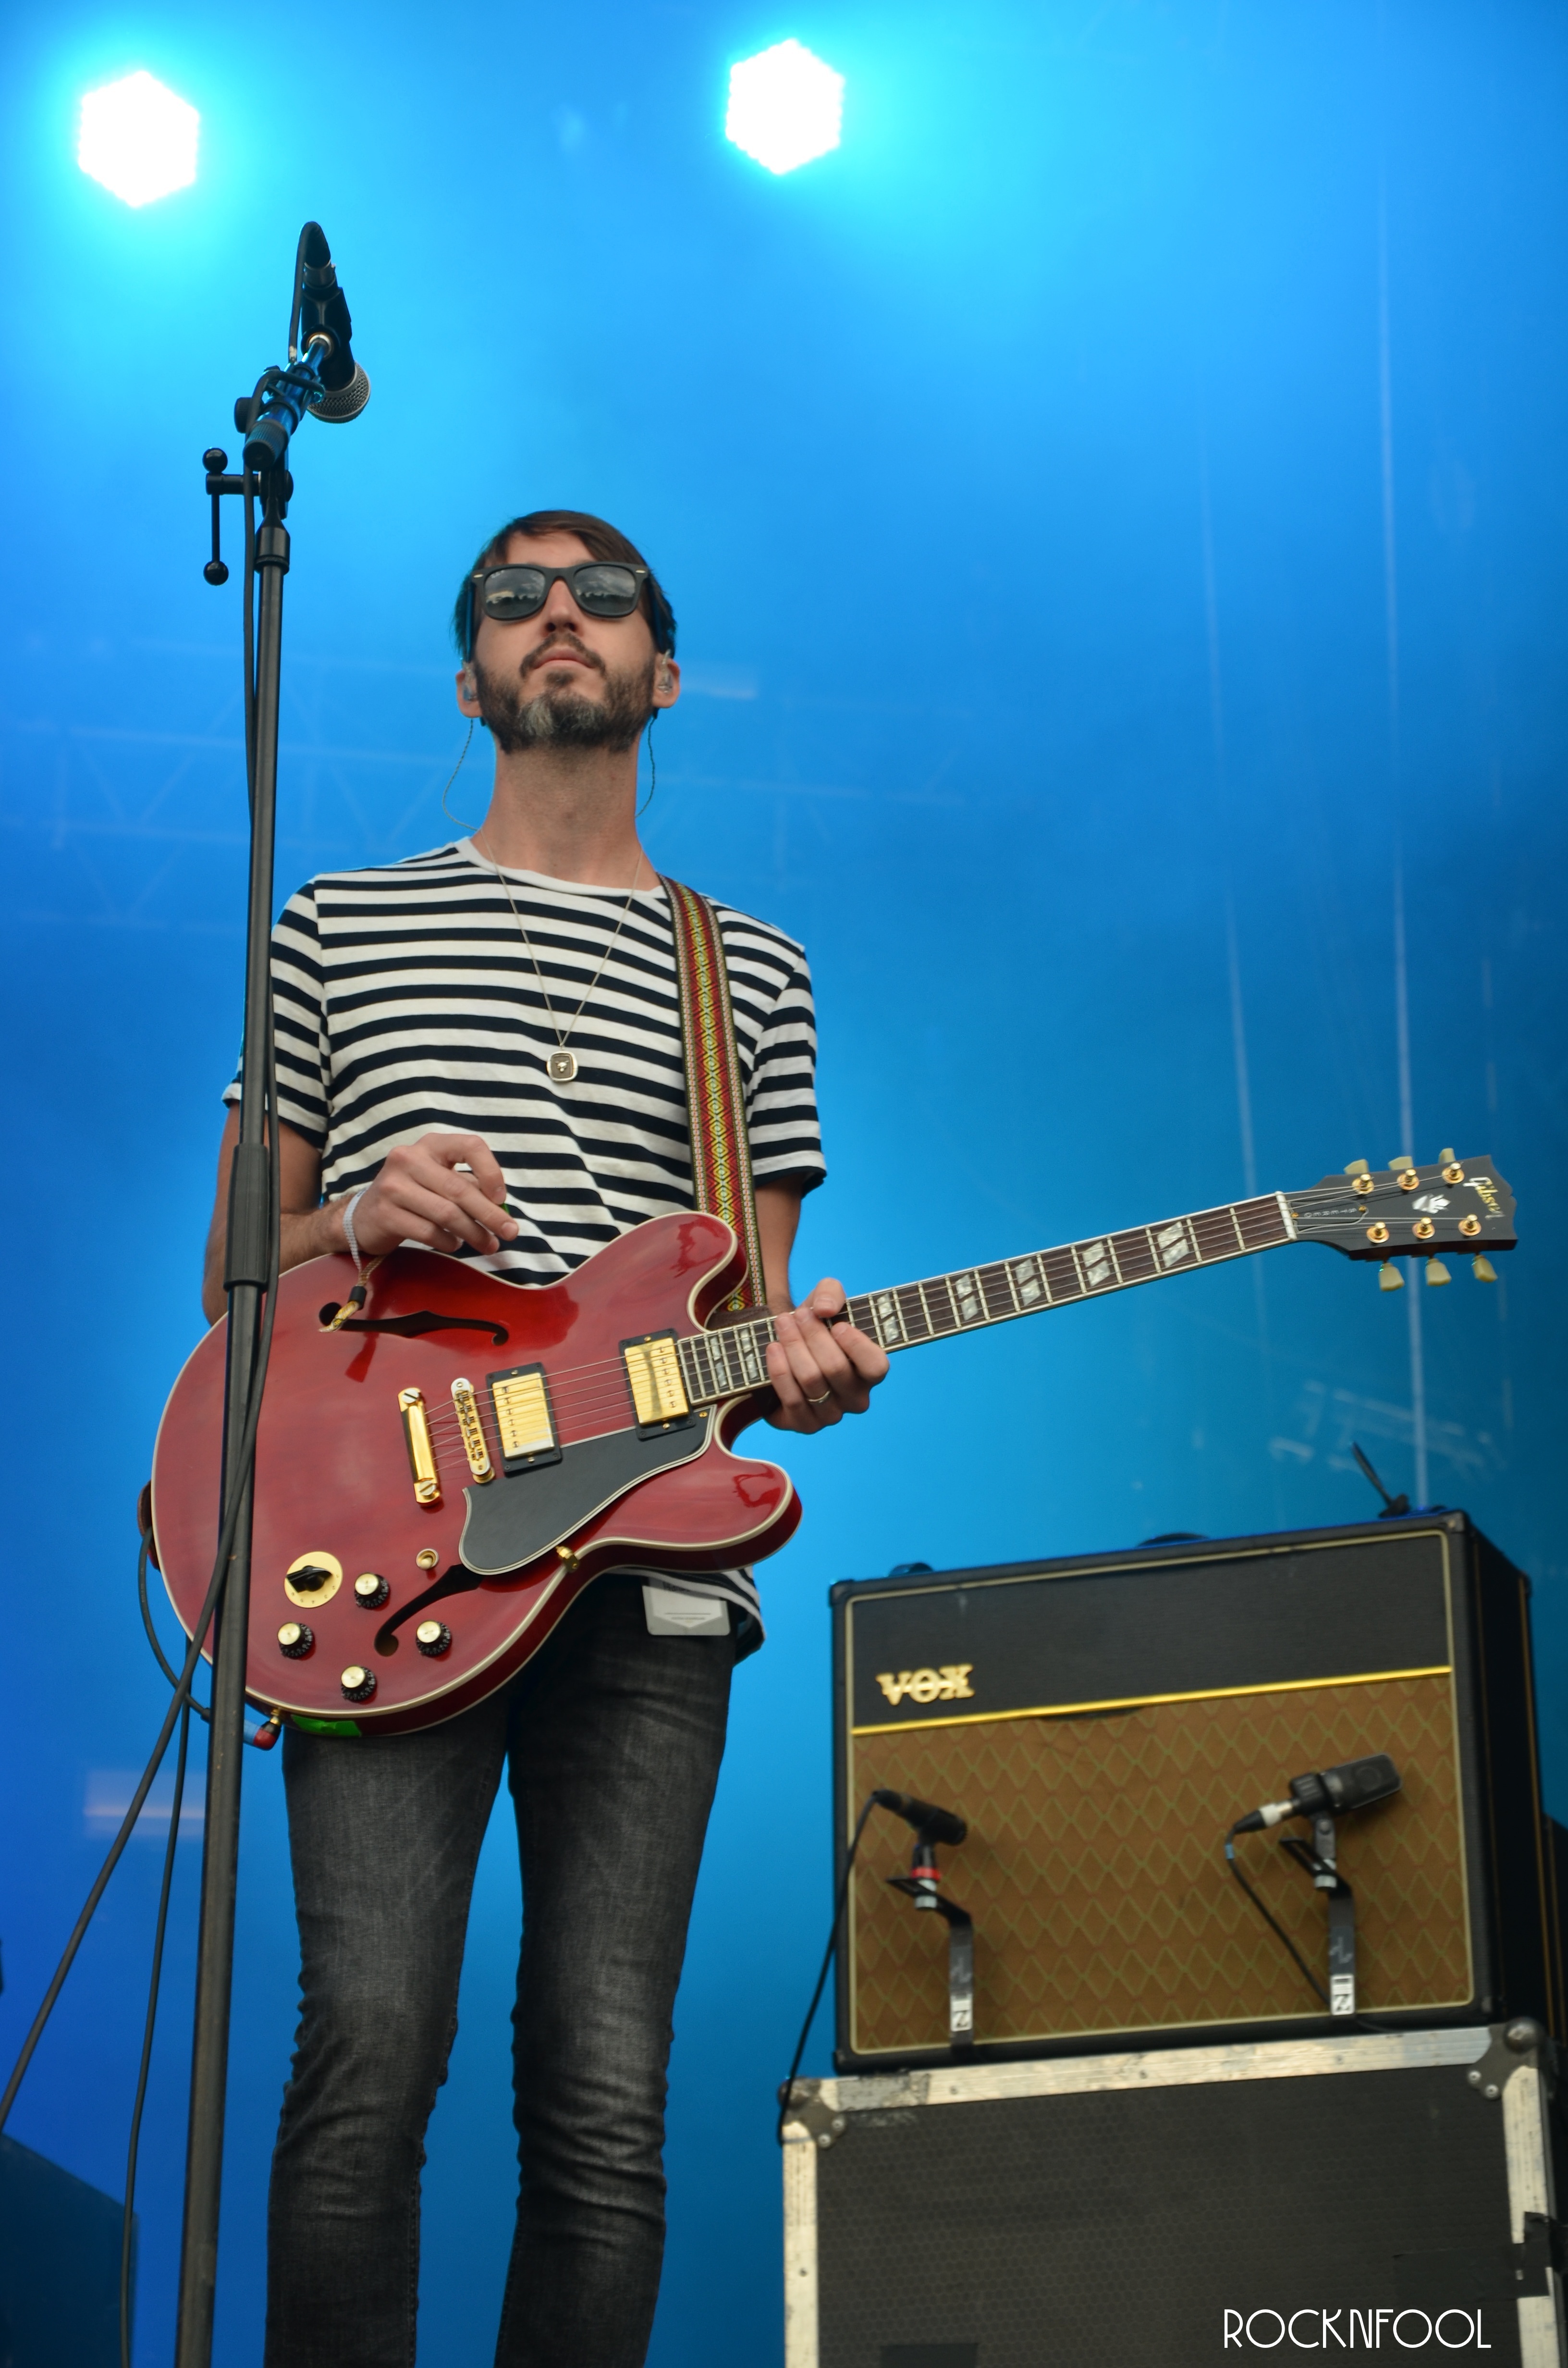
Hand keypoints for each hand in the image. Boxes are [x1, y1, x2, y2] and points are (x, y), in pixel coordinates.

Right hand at [340, 1131, 518, 1259]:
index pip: (470, 1146)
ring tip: (488, 1245)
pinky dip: (449, 1242)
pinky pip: (429, 1232)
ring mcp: (394, 1185)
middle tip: (510, 1233)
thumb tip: (503, 1211)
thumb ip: (469, 1188)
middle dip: (491, 1215)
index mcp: (431, 1145)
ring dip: (474, 1234)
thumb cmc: (414, 1195)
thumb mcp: (439, 1181)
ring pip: (447, 1214)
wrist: (364, 1216)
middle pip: (460, 1189)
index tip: (501, 1198)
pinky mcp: (386, 1213)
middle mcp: (409, 1158)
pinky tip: (455, 1244)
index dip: (491, 1172)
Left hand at [764, 1278, 888, 1433]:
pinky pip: (792, 1399)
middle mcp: (856, 1398)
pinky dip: (780, 1371)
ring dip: (793, 1348)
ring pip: (811, 1381)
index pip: (876, 1367)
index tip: (838, 1326)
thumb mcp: (826, 1299)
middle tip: (797, 1315)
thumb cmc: (816, 1324)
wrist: (788, 1346)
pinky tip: (773, 1349)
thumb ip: (831, 1293)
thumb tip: (825, 1309)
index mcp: (871, 1371)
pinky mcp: (805, 1424)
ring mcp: (832, 1415)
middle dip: (813, 1337)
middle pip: (835, 1369)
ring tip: (782, 1324)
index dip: (857, 1346)